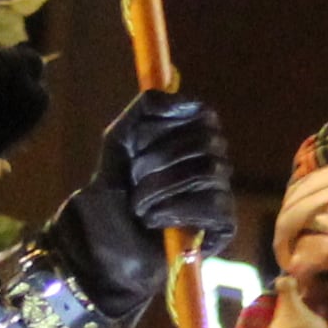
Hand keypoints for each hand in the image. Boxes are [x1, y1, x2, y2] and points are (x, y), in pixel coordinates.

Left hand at [42, 89, 230, 324]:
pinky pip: (213, 205)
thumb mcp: (120, 141)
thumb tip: (173, 85)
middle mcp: (214, 161)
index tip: (138, 144)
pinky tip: (155, 221)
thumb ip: (144, 108)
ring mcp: (221, 192)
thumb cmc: (115, 192)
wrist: (104, 243)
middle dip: (157, 160)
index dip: (167, 127)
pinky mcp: (223, 226)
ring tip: (139, 207)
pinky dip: (176, 210)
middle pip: (204, 142)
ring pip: (208, 172)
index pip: (202, 114)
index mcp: (195, 138)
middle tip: (133, 181)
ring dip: (161, 189)